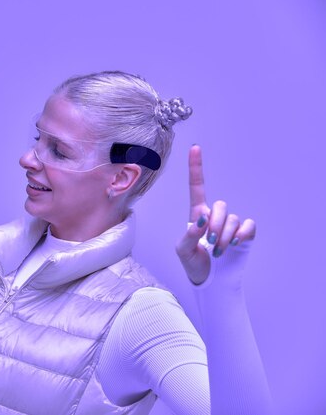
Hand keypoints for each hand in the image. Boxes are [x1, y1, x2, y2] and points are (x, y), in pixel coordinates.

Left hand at [175, 145, 255, 284]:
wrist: (210, 281)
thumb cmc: (193, 264)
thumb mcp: (182, 250)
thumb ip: (188, 234)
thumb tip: (200, 220)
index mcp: (197, 215)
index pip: (197, 188)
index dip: (196, 168)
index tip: (195, 147)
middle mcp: (215, 216)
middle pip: (219, 205)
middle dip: (214, 225)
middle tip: (209, 243)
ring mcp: (231, 224)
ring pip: (232, 218)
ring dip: (224, 236)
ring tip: (218, 251)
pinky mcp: (245, 233)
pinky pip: (247, 225)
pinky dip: (241, 235)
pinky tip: (235, 245)